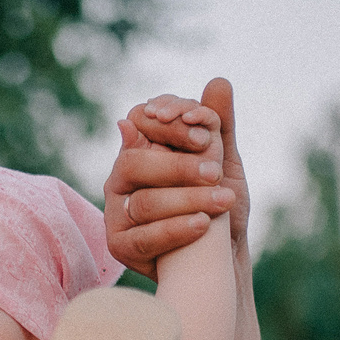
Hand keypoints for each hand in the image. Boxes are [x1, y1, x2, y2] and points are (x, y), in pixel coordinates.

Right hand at [104, 78, 248, 280]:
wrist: (222, 258)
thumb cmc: (219, 206)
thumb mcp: (223, 162)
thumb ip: (217, 125)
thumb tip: (218, 81)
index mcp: (138, 150)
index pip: (139, 123)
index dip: (169, 126)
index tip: (204, 133)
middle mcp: (120, 180)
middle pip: (133, 163)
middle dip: (178, 166)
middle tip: (215, 171)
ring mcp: (115, 213)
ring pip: (143, 201)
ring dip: (187, 199)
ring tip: (223, 200)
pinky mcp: (119, 247)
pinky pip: (143, 237)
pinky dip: (175, 229)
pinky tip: (203, 225)